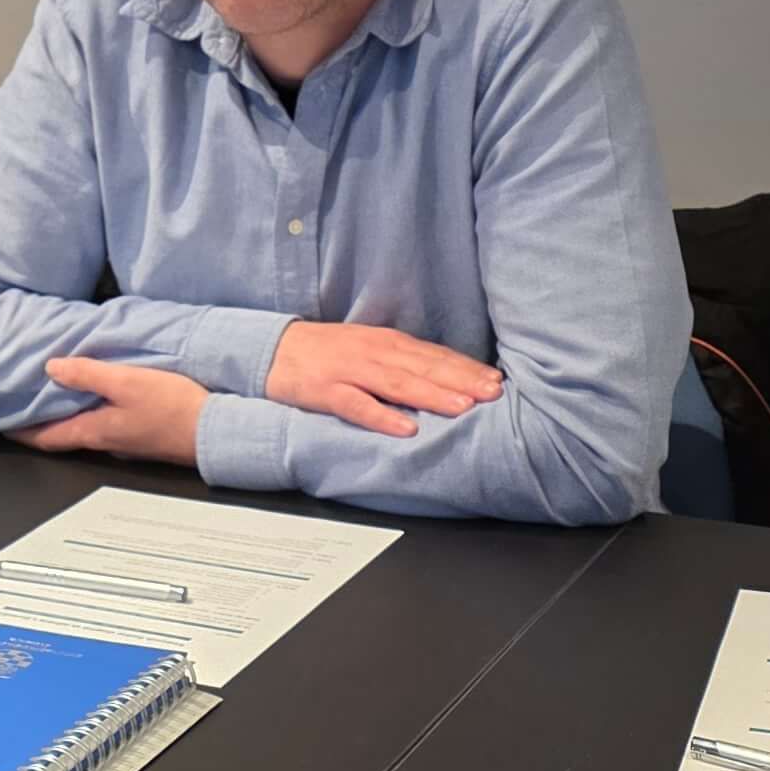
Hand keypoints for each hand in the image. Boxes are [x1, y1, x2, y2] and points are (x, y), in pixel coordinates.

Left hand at [15, 356, 209, 466]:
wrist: (215, 430)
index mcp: (95, 431)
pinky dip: (95, 414)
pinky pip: (109, 426)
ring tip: (58, 399)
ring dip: (69, 418)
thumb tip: (51, 369)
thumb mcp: (125, 382)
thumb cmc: (173, 408)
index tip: (2, 426)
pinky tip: (101, 400)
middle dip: (42, 423)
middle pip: (64, 436)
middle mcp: (107, 442)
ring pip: (87, 431)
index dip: (21, 432)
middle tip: (25, 408)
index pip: (47, 437)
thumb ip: (88, 374)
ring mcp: (126, 443)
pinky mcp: (144, 437)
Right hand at [264, 320, 500, 436]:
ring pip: (397, 384)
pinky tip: (405, 428)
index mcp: (388, 342)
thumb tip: (447, 379)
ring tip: (462, 408)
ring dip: (431, 395)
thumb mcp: (370, 350)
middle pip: (423, 368)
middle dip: (460, 381)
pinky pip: (357, 405)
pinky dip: (382, 417)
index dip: (466, 368)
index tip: (496, 382)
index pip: (434, 355)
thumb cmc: (328, 353)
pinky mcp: (326, 390)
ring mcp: (350, 371)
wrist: (274, 348)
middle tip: (492, 394)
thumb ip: (404, 363)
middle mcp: (374, 353)